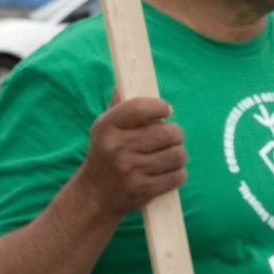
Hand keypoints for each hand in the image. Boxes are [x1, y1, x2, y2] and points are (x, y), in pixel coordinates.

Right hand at [78, 94, 185, 218]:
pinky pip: (177, 176)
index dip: (160, 106)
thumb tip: (126, 78)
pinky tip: (167, 171)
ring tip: (170, 154)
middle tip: (171, 135)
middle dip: (175, 133)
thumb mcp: (104, 128)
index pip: (141, 107)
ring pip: (176, 155)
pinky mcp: (143, 190)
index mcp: (107, 126)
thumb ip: (119, 105)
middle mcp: (117, 148)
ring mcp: (131, 170)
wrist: (95, 195)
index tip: (165, 110)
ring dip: (178, 154)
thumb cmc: (105, 154)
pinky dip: (177, 173)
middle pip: (167, 132)